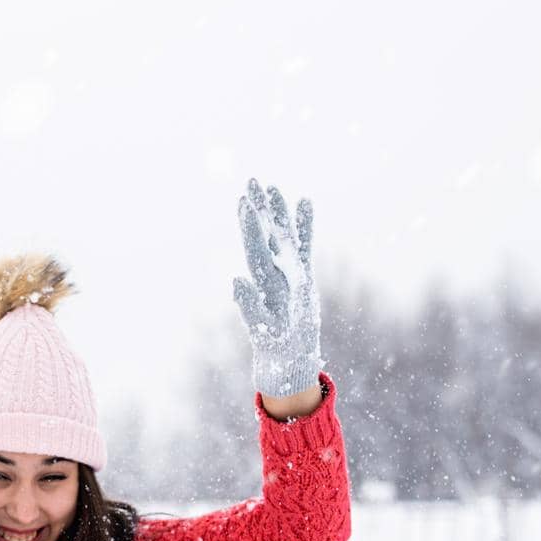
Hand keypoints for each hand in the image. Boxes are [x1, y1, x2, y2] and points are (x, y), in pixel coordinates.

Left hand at [232, 178, 321, 396]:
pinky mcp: (303, 276)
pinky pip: (304, 246)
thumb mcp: (261, 329)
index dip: (250, 227)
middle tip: (251, 181)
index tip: (244, 203)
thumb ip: (249, 305)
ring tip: (273, 187)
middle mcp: (274, 273)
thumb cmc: (273, 348)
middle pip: (265, 235)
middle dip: (259, 209)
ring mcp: (289, 272)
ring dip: (278, 212)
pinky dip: (305, 226)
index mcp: (263, 283)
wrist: (289, 359)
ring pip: (283, 236)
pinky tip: (305, 202)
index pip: (254, 249)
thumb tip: (236, 281)